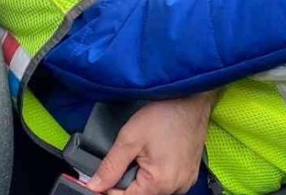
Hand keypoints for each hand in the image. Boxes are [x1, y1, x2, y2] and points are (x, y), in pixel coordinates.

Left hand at [87, 91, 215, 194]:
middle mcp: (176, 187)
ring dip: (143, 178)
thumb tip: (94, 186)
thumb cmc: (163, 115)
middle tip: (127, 157)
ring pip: (154, 189)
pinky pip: (168, 183)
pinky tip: (156, 155)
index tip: (106, 173)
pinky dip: (157, 174)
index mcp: (160, 183)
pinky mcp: (190, 174)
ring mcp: (186, 181)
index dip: (110, 189)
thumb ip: (110, 166)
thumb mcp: (130, 138)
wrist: (192, 99)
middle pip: (141, 194)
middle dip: (128, 181)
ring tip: (143, 154)